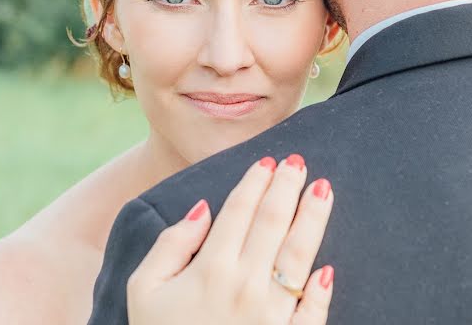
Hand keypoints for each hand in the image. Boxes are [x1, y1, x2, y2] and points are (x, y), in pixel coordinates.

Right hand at [127, 154, 334, 324]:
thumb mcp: (143, 291)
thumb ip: (170, 245)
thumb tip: (204, 209)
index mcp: (211, 267)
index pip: (240, 211)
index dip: (256, 182)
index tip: (268, 161)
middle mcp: (246, 284)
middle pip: (273, 223)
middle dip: (287, 188)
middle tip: (298, 163)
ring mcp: (272, 314)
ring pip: (299, 254)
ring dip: (313, 219)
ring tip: (324, 189)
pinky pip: (311, 312)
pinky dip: (321, 290)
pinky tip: (328, 266)